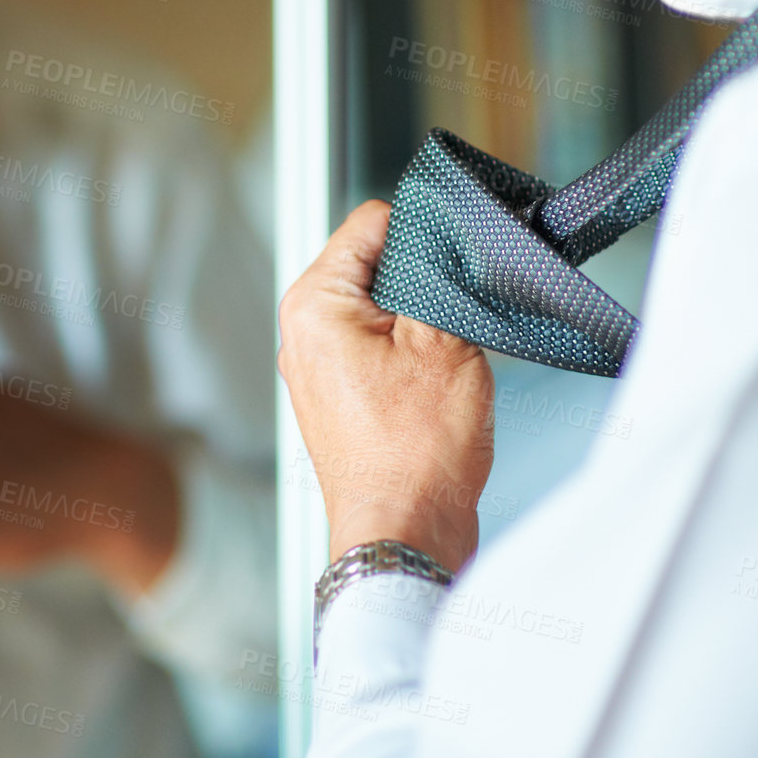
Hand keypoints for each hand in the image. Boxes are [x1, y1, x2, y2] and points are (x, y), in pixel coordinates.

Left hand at [278, 199, 495, 573]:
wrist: (405, 535)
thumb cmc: (416, 455)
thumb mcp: (444, 340)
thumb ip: (438, 277)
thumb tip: (440, 243)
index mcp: (315, 303)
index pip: (371, 222)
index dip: (422, 231)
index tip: (454, 258)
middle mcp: (303, 331)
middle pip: (375, 263)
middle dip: (423, 281)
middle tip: (454, 318)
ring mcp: (318, 367)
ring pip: (383, 307)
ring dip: (422, 321)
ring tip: (445, 359)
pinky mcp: (339, 396)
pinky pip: (381, 347)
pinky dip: (414, 354)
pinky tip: (436, 384)